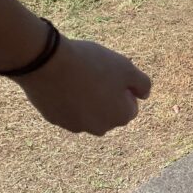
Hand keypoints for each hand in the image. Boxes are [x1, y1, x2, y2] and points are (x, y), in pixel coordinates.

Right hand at [14, 36, 150, 135]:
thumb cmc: (92, 64)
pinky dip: (67, 98)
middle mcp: (100, 128)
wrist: (48, 63)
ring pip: (88, 111)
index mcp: (120, 117)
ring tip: (77, 76)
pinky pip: (67, 109)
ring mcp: (75, 126)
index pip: (130, 105)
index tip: (111, 74)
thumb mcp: (127, 67)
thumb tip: (144, 96)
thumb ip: (143, 84)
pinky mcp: (55, 120)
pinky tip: (62, 82)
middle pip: (109, 110)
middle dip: (106, 96)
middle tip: (94, 74)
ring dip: (87, 98)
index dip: (123, 87)